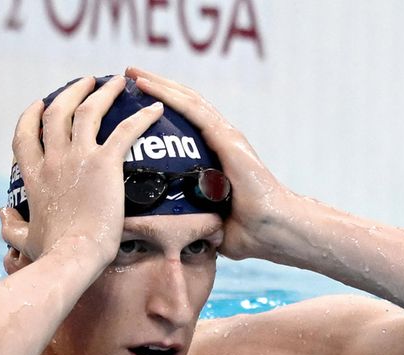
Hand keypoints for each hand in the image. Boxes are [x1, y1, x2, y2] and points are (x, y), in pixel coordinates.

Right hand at [0, 75, 164, 263]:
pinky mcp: (104, 164)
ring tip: (118, 82)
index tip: (39, 104)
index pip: (25, 136)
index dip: (31, 116)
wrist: (73, 256)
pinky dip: (141, 118)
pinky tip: (155, 109)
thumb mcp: (24, 239)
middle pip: (57, 113)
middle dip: (71, 93)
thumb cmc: (52, 254)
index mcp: (34, 177)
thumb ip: (10, 226)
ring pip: (87, 111)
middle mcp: (53, 160)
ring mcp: (78, 158)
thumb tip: (1, 212)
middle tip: (86, 83)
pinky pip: (125, 131)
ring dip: (103, 93)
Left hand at [125, 67, 295, 260]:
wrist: (274, 230)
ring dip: (158, 84)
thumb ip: (190, 217)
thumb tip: (165, 229)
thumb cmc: (248, 232)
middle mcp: (222, 138)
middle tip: (129, 76)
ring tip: (133, 73)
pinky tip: (147, 86)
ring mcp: (226, 136)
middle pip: (185, 104)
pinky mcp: (228, 139)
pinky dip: (168, 96)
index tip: (137, 100)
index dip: (164, 107)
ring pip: (187, 100)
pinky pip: (194, 111)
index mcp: (218, 154)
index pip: (188, 122)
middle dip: (157, 87)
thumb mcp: (209, 221)